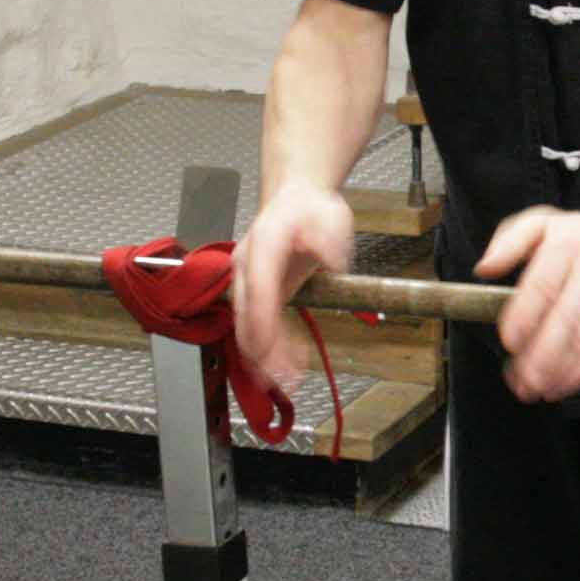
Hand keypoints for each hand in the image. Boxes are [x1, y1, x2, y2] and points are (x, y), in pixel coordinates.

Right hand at [233, 181, 353, 381]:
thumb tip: (333, 262)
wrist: (295, 198)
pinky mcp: (256, 293)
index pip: (258, 290)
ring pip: (246, 327)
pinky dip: (266, 349)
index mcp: (263, 247)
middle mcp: (246, 266)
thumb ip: (331, 241)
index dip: (262, 325)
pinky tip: (282, 368)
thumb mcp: (331, 217)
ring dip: (262, 358)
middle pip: (247, 316)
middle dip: (263, 352)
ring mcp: (247, 281)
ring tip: (286, 382)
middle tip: (284, 379)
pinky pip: (256, 325)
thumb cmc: (311, 209)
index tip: (270, 353)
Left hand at [475, 206, 579, 402]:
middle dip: (540, 356)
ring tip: (532, 390)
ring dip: (557, 371)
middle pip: (565, 320)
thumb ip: (508, 242)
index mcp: (565, 245)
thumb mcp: (541, 222)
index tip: (509, 342)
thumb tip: (483, 269)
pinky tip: (559, 387)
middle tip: (518, 380)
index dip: (525, 318)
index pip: (544, 285)